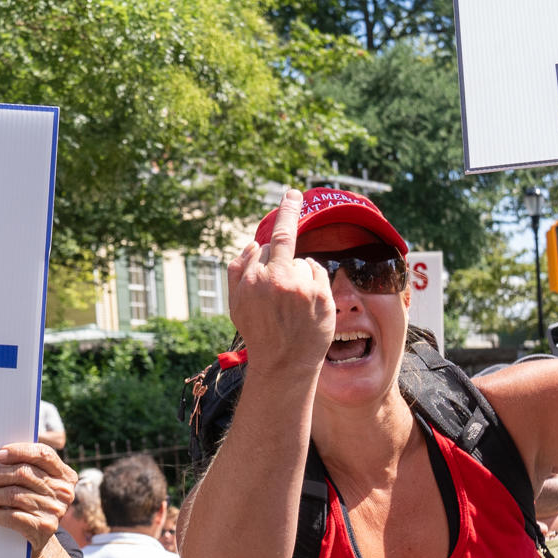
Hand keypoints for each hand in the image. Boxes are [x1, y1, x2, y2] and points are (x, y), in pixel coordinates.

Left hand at [0, 442, 74, 547]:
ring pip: (14, 495)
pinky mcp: (44, 527)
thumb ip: (25, 470)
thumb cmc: (33, 505)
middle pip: (24, 474)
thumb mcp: (37, 485)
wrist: (41, 541)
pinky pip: (13, 517)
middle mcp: (63, 491)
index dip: (20, 451)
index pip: (43, 454)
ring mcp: (55, 509)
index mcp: (64, 474)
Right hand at [226, 188, 333, 371]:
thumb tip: (253, 243)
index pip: (268, 243)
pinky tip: (308, 301)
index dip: (282, 220)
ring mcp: (302, 286)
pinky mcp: (321, 295)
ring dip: (300, 272)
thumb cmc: (259, 333)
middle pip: (286, 239)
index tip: (291, 195)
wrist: (285, 364)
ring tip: (294, 301)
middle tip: (294, 194)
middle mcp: (277, 278)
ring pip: (303, 261)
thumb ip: (238, 271)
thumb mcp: (236, 304)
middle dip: (289, 212)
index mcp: (254, 278)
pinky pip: (319, 272)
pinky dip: (314, 281)